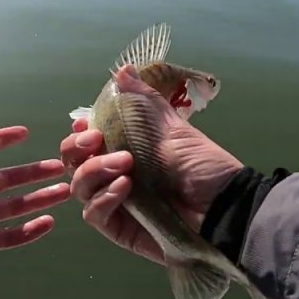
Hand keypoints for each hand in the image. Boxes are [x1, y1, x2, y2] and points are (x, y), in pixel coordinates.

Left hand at [0, 90, 70, 280]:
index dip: (1, 139)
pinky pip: (4, 238)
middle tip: (61, 166)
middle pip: (4, 179)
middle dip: (32, 172)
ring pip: (11, 208)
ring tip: (66, 191)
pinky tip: (49, 222)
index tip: (25, 132)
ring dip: (38, 199)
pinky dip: (27, 233)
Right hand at [61, 65, 242, 264]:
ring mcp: (115, 204)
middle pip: (75, 163)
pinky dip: (103, 198)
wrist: (223, 207)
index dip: (80, 133)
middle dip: (78, 148)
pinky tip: (124, 187)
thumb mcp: (174, 129)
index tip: (86, 124)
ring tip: (125, 164)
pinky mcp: (119, 229)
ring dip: (95, 170)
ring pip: (80, 187)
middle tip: (96, 140)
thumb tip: (123, 69)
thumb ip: (144, 103)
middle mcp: (115, 176)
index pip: (87, 142)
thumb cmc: (203, 166)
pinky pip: (94, 214)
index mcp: (126, 150)